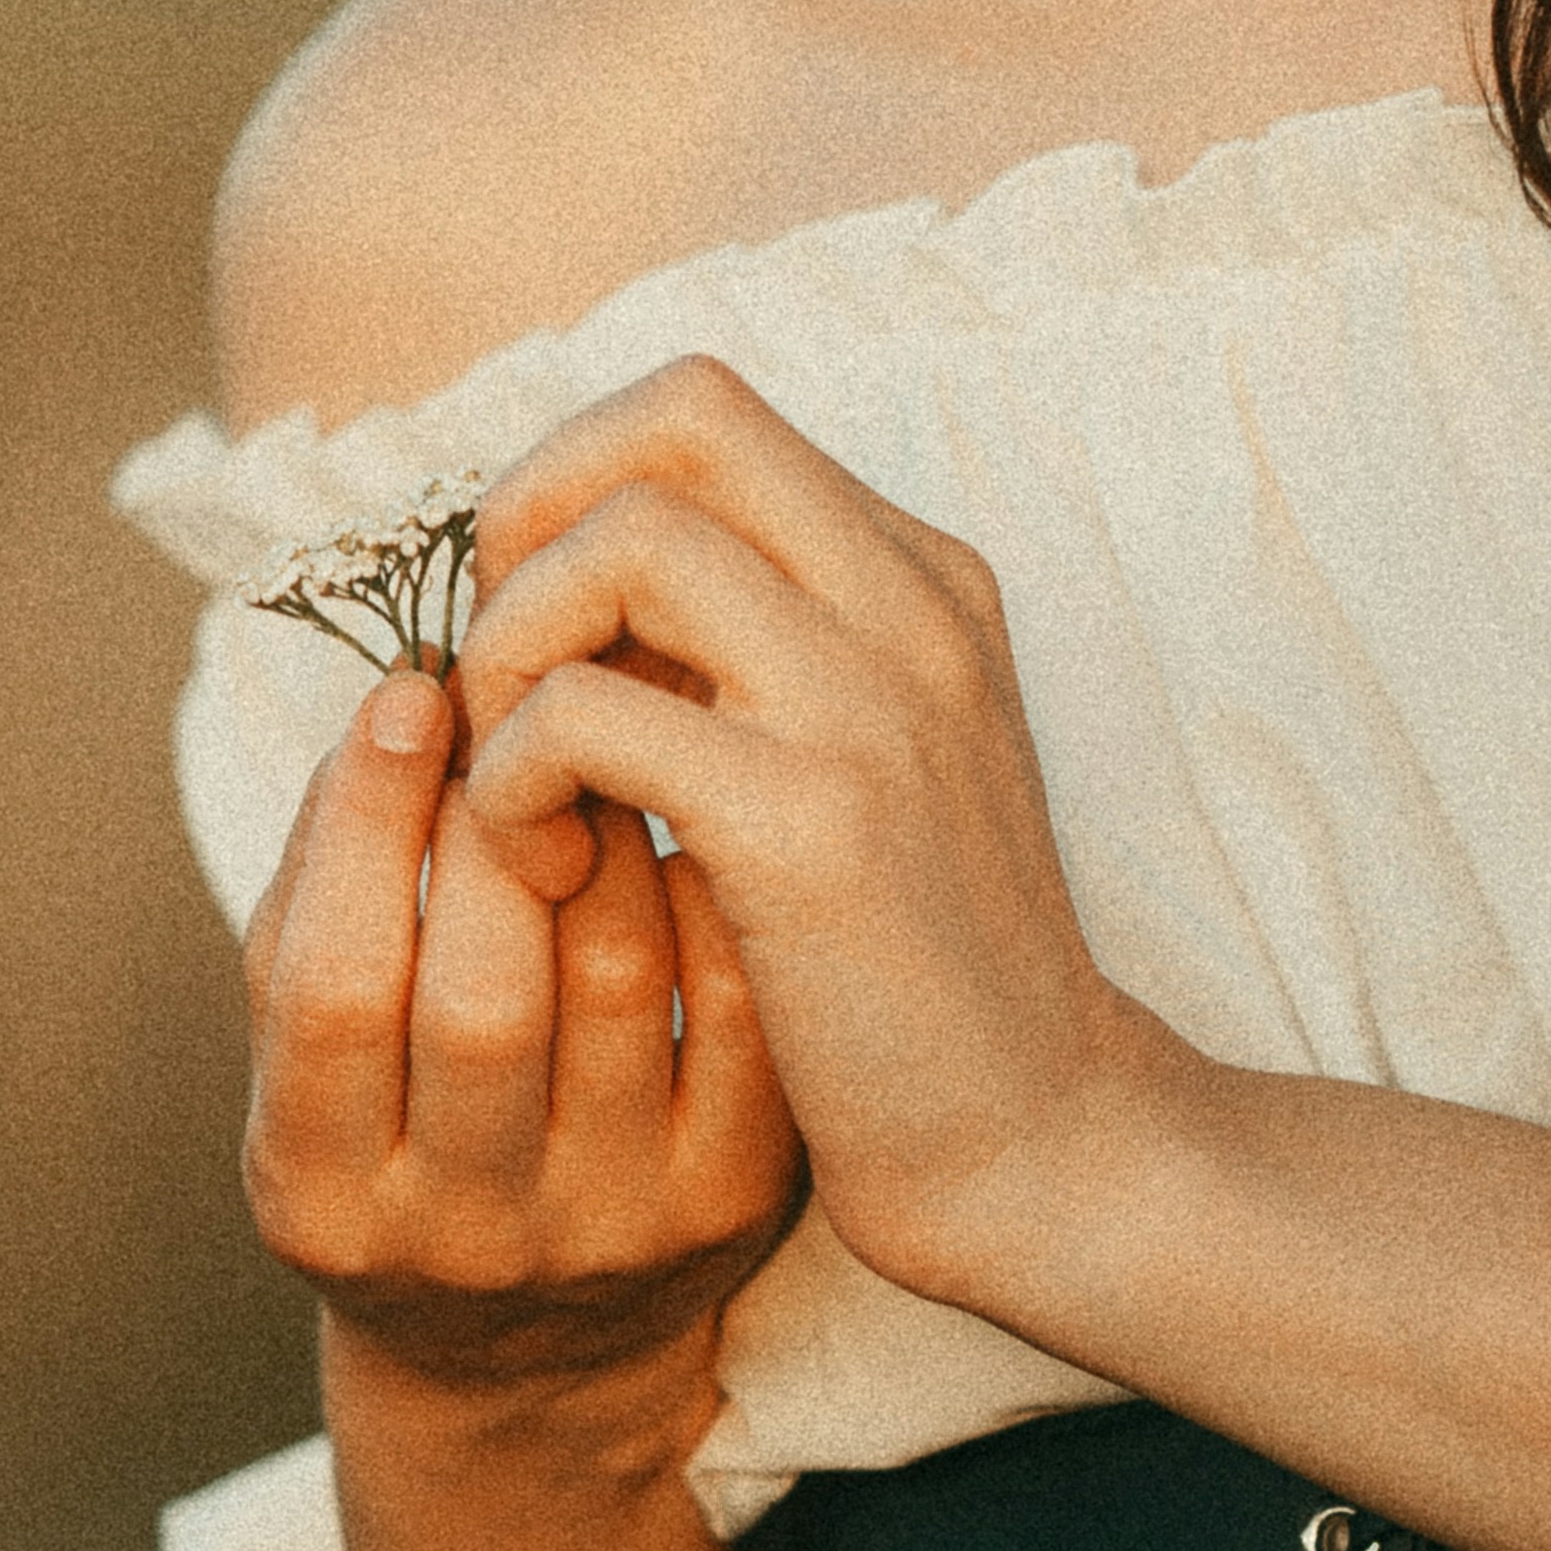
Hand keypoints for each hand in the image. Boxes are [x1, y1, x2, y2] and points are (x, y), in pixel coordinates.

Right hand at [239, 639, 805, 1431]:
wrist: (535, 1349)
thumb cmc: (403, 1135)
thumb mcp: (317, 1053)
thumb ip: (324, 891)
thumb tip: (400, 702)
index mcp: (318, 1194)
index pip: (331, 992)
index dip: (365, 827)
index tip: (409, 696)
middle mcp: (466, 1233)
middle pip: (481, 996)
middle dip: (494, 820)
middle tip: (520, 714)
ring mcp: (612, 1227)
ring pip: (621, 980)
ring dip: (609, 831)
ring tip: (600, 761)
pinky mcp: (732, 1202)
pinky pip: (734, 1003)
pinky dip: (706, 892)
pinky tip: (684, 842)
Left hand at [448, 356, 1152, 1330]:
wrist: (1043, 1139)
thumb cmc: (920, 971)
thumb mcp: (869, 762)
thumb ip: (758, 653)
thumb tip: (573, 578)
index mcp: (926, 582)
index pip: (709, 412)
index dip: (578, 478)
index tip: (538, 613)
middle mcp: (914, 610)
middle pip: (676, 420)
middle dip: (537, 520)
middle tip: (506, 665)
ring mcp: (872, 707)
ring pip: (622, 544)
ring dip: (514, 649)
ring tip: (513, 777)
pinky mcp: (811, 824)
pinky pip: (586, 715)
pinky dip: (515, 775)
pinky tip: (539, 859)